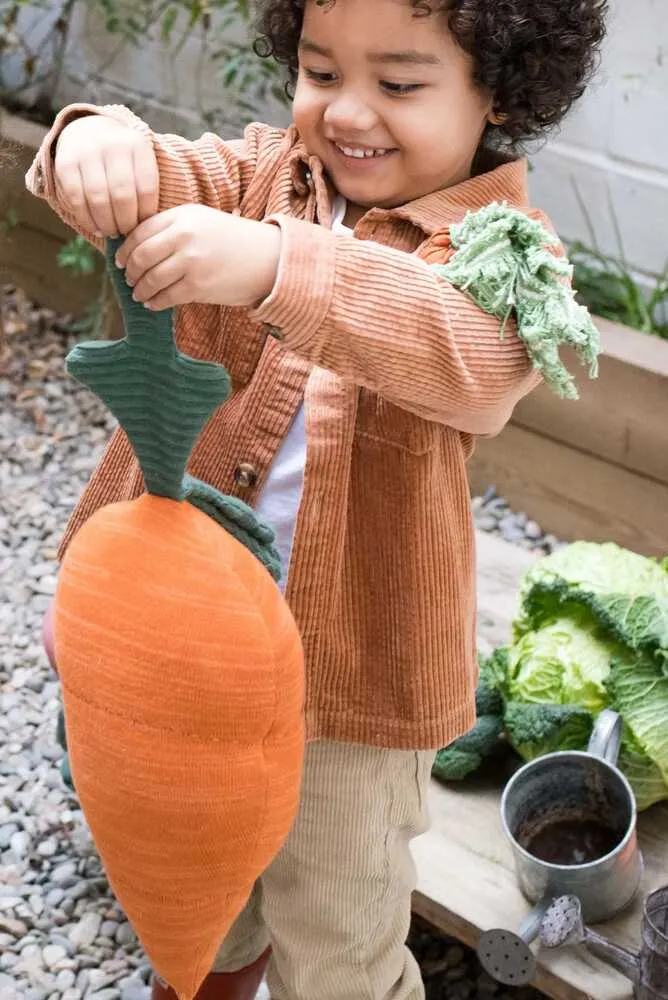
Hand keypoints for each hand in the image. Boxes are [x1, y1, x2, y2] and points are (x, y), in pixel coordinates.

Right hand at [54, 115, 158, 236]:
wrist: (88, 131)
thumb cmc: (122, 161)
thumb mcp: (139, 165)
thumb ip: (145, 191)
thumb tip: (147, 231)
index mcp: (138, 146)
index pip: (146, 189)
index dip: (145, 215)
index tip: (144, 228)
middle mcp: (112, 145)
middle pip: (122, 196)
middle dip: (125, 222)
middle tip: (126, 233)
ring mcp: (86, 151)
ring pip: (98, 198)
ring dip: (106, 223)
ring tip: (111, 233)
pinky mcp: (65, 162)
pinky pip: (76, 198)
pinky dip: (86, 219)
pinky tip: (95, 228)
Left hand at [115, 205, 281, 309]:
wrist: (268, 259)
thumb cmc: (234, 241)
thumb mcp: (202, 221)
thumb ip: (173, 227)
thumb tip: (138, 247)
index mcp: (183, 216)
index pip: (140, 232)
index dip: (125, 249)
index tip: (120, 260)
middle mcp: (184, 236)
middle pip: (141, 256)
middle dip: (130, 271)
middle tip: (128, 279)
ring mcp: (191, 262)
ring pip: (151, 278)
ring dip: (140, 289)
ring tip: (139, 294)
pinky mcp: (198, 286)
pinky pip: (166, 296)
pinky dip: (155, 302)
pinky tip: (153, 304)